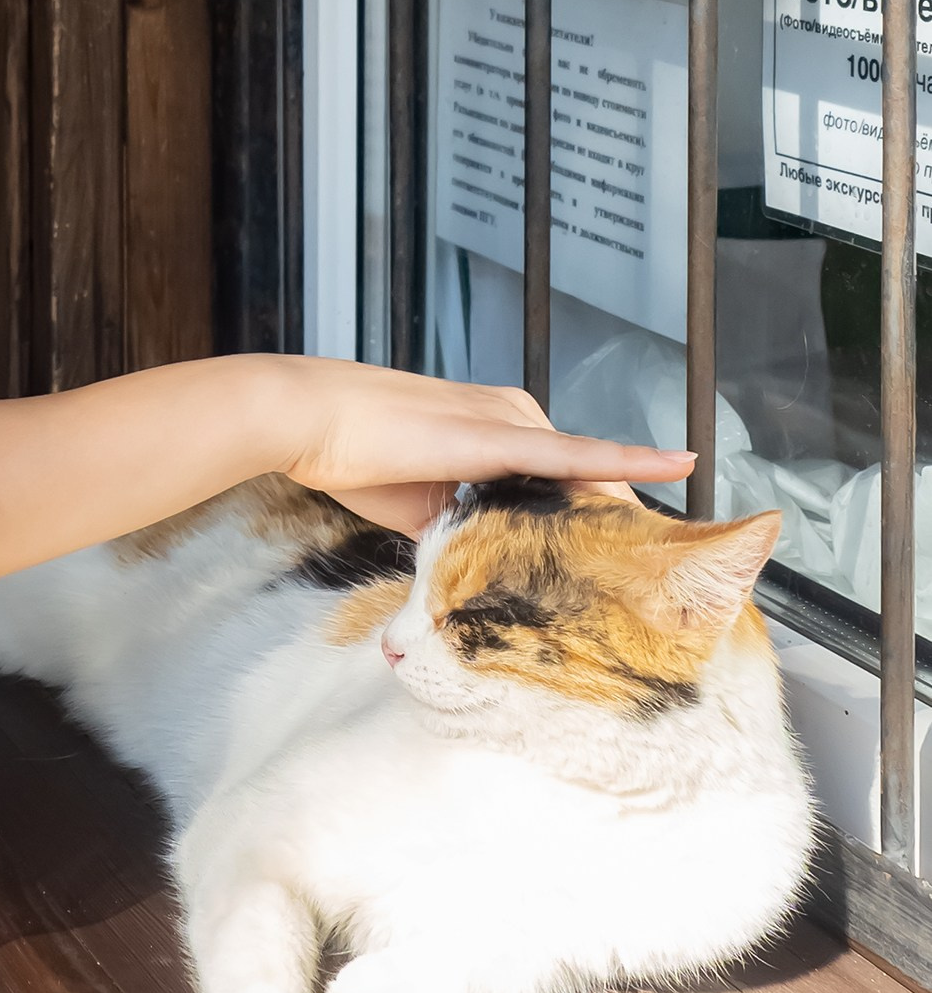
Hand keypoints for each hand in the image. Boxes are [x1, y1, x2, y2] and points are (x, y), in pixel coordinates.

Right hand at [276, 359, 691, 541]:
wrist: (312, 419)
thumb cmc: (355, 457)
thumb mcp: (422, 510)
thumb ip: (467, 533)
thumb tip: (486, 577)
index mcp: (499, 430)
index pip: (567, 477)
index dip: (600, 518)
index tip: (629, 555)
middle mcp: (516, 416)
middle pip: (590, 476)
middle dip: (623, 524)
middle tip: (658, 573)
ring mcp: (513, 421)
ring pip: (592, 471)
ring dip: (626, 512)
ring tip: (665, 554)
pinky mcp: (504, 434)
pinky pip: (582, 453)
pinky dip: (631, 461)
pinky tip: (679, 464)